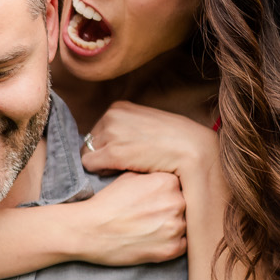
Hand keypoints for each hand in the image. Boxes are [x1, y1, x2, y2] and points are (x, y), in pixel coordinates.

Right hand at [69, 172, 186, 265]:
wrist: (89, 230)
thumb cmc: (106, 203)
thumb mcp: (128, 177)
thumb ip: (152, 175)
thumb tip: (167, 175)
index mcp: (168, 182)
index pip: (180, 186)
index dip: (167, 194)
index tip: (155, 200)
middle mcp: (177, 203)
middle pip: (185, 205)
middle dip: (170, 210)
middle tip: (151, 215)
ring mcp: (175, 227)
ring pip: (184, 225)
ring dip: (171, 227)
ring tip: (149, 228)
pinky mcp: (171, 250)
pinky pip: (182, 245)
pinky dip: (170, 244)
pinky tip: (151, 240)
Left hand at [79, 101, 215, 182]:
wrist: (191, 148)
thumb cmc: (172, 140)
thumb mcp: (144, 123)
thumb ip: (124, 127)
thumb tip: (105, 141)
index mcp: (118, 107)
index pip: (96, 130)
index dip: (106, 145)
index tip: (123, 153)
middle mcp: (111, 116)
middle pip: (89, 142)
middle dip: (102, 154)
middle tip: (123, 163)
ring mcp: (112, 133)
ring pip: (87, 154)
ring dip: (102, 164)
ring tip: (123, 167)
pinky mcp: (114, 152)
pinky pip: (90, 165)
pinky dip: (101, 171)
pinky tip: (120, 172)